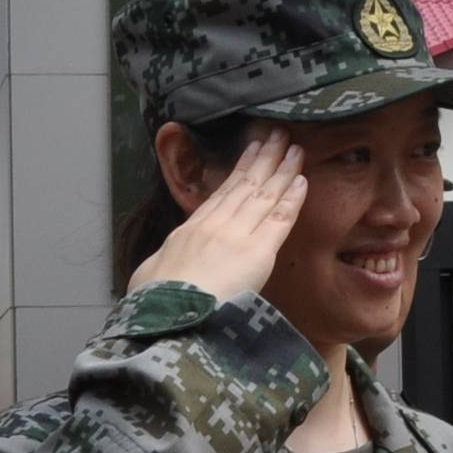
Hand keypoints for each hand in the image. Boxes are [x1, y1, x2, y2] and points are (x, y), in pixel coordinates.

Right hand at [130, 128, 307, 304]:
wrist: (166, 316)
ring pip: (265, 195)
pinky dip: (292, 198)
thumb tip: (159, 270)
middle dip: (264, 158)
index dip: (240, 170)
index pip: (222, 194)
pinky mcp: (258, 252)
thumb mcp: (150, 274)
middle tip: (279, 136)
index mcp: (189, 231)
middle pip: (246, 185)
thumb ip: (162, 265)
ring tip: (296, 149)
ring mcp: (237, 235)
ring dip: (282, 169)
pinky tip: (302, 181)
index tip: (251, 151)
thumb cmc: (153, 304)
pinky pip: (280, 219)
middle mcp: (215, 226)